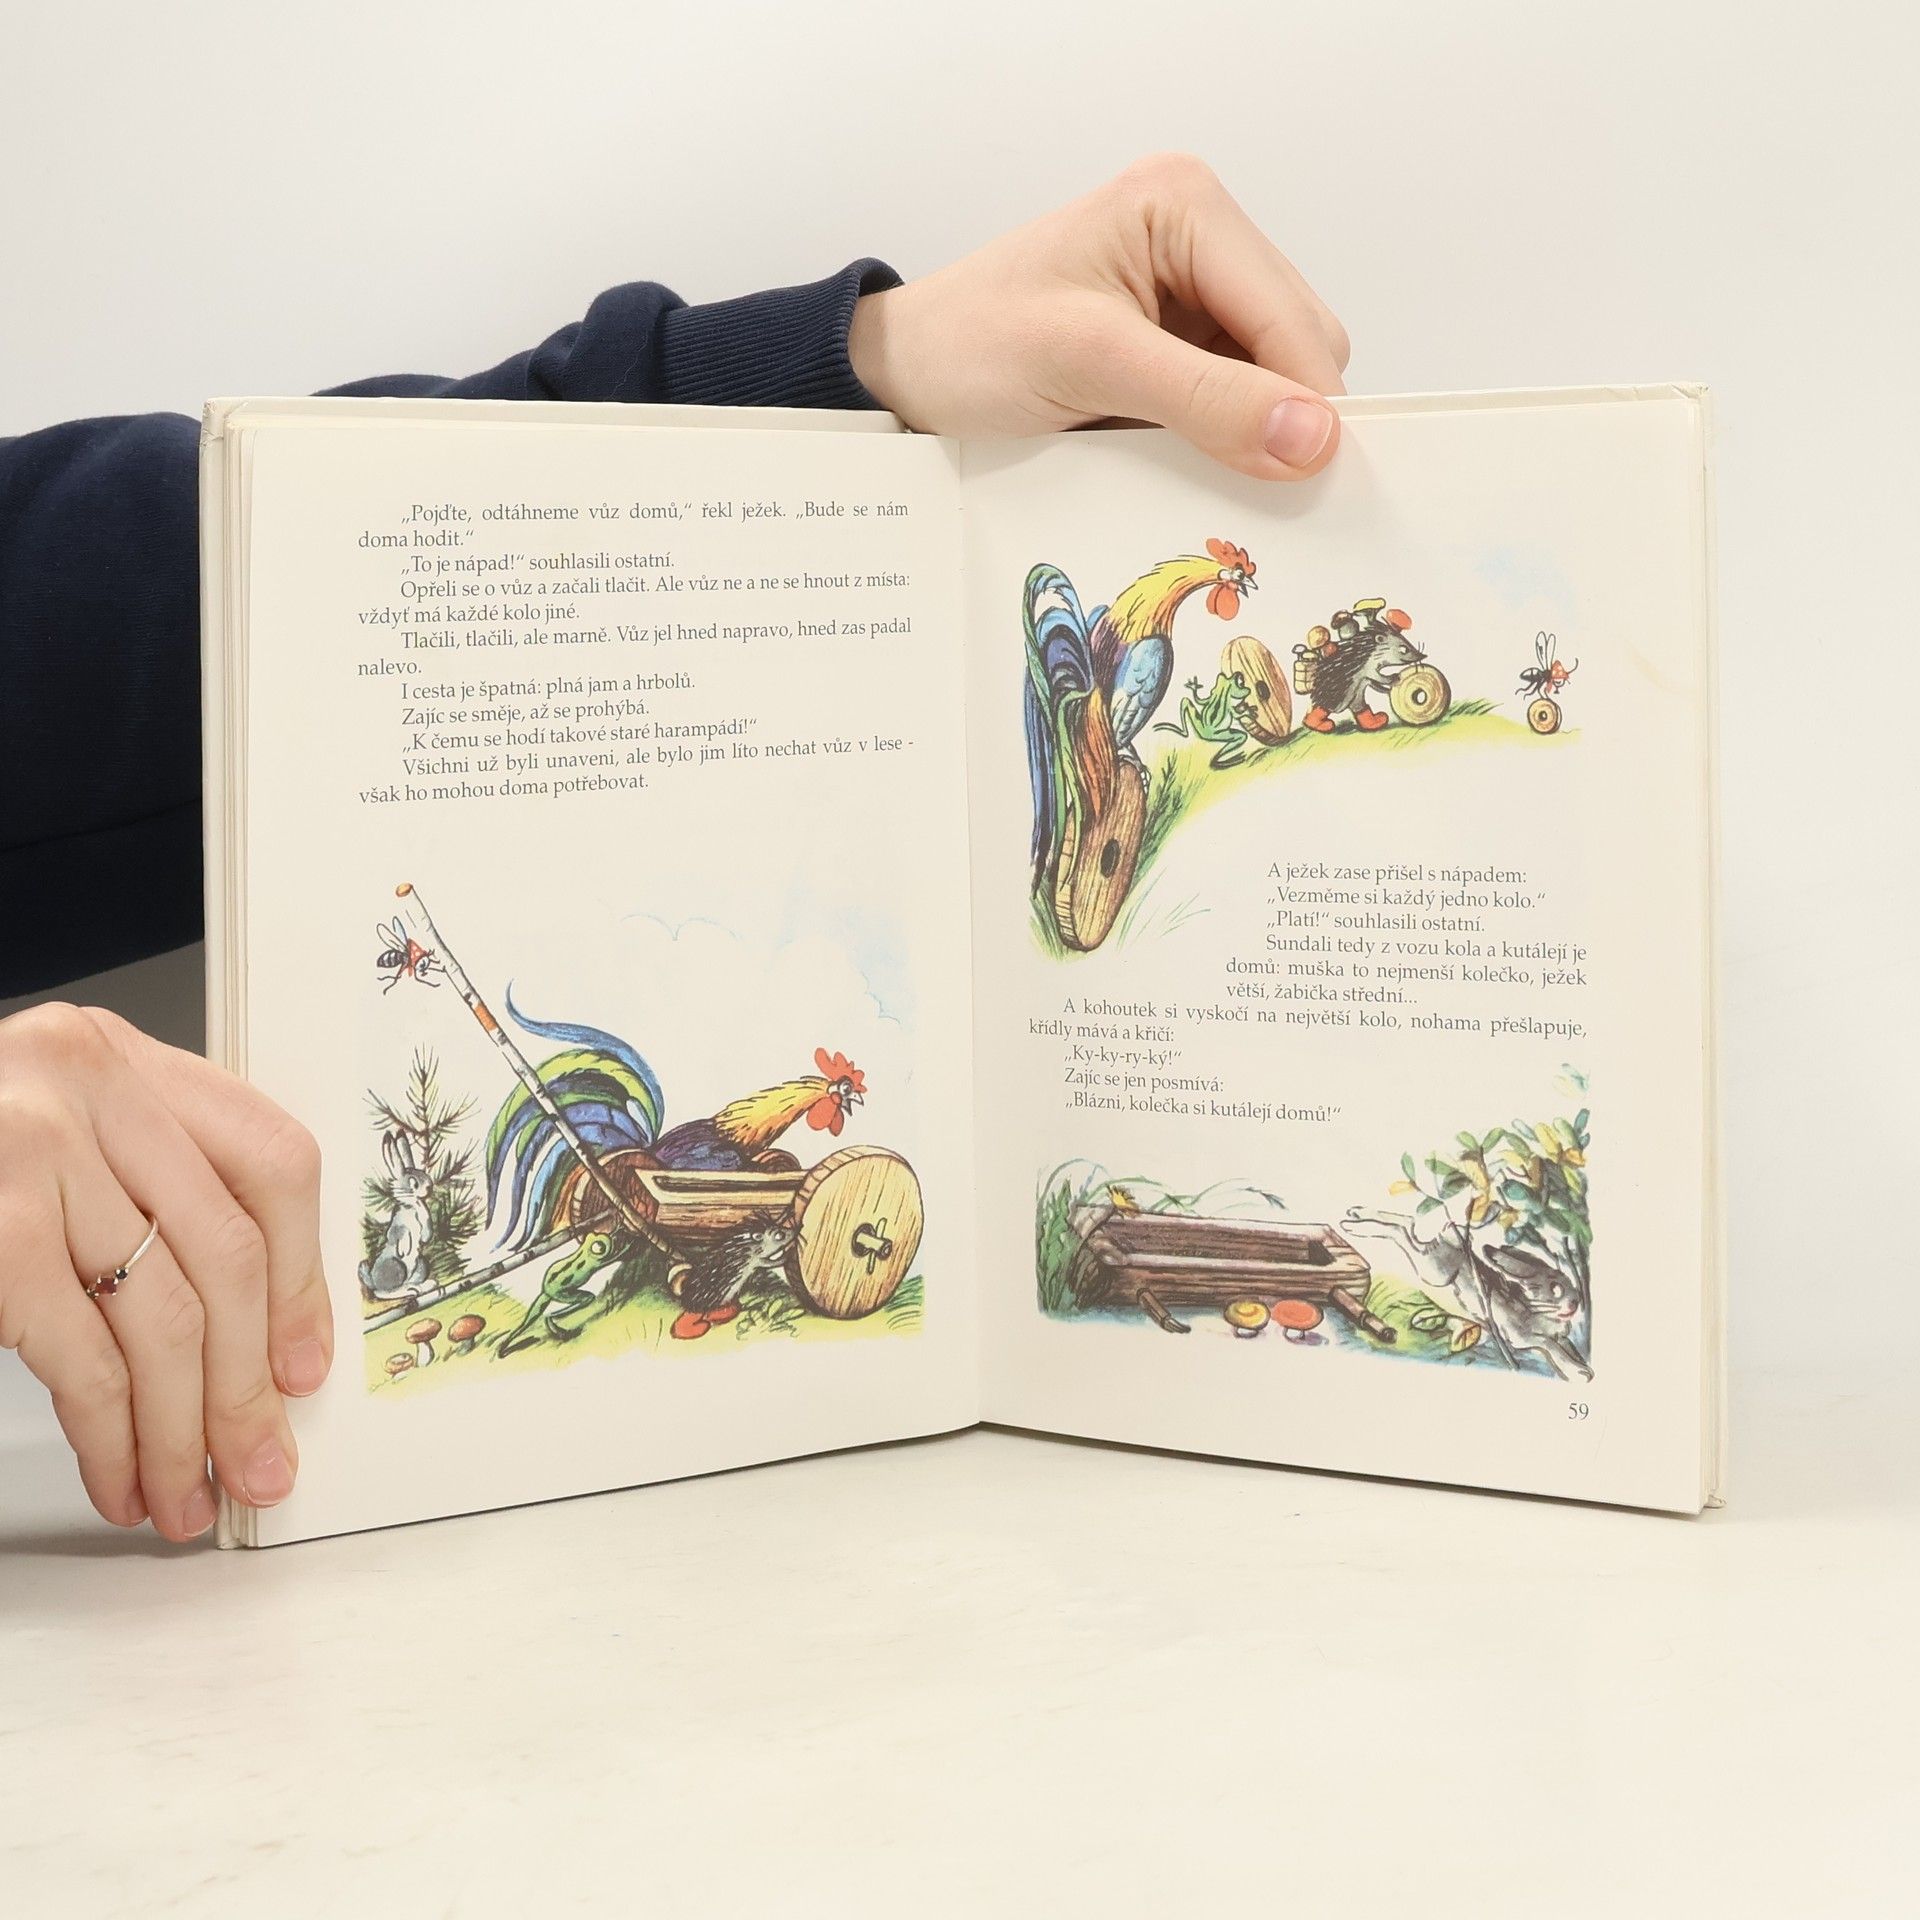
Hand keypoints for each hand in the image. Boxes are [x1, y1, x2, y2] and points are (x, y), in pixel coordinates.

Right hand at [0, 1004, 331, 1538]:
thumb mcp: (62, 1141)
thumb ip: (149, 1194)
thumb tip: (255, 1339)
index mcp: (122, 1059)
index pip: (271, 1162)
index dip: (300, 1279)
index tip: (303, 1365)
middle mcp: (86, 1085)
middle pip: (228, 1254)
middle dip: (247, 1385)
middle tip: (258, 1463)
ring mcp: (33, 1150)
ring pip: (165, 1316)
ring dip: (180, 1431)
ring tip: (186, 1494)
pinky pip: (84, 1354)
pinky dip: (110, 1434)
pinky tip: (119, 1474)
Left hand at [849, 152, 1349, 479]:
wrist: (909, 372)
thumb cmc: (972, 345)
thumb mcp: (1090, 365)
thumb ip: (1206, 398)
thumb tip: (1313, 437)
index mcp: (1188, 204)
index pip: (1293, 317)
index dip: (1308, 404)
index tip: (1310, 483)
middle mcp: (1202, 238)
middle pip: (1299, 348)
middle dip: (1278, 418)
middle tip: (1243, 488)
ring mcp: (1192, 295)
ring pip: (1276, 383)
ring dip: (1249, 435)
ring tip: (1190, 467)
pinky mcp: (1177, 347)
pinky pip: (1236, 404)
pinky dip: (1222, 441)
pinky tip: (1179, 459)